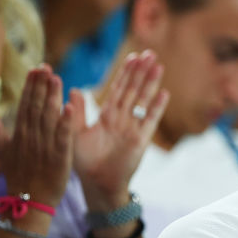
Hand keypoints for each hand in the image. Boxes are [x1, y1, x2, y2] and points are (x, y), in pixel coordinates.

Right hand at [0, 65, 73, 207]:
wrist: (29, 201)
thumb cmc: (19, 176)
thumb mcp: (4, 152)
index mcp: (20, 134)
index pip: (25, 105)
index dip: (31, 86)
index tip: (36, 68)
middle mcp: (31, 137)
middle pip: (36, 107)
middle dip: (41, 86)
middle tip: (46, 67)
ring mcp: (44, 147)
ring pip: (48, 118)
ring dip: (52, 98)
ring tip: (57, 79)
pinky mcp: (59, 158)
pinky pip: (62, 137)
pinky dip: (65, 123)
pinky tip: (70, 107)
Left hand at [69, 50, 169, 208]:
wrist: (96, 183)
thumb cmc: (84, 161)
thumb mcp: (74, 134)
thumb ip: (76, 112)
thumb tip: (72, 89)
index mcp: (106, 115)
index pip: (118, 89)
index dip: (125, 73)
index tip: (132, 56)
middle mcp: (122, 118)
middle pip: (133, 90)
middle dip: (141, 72)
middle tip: (149, 53)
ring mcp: (133, 128)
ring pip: (143, 100)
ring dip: (151, 83)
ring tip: (158, 66)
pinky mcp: (140, 140)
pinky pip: (149, 120)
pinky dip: (156, 107)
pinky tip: (164, 94)